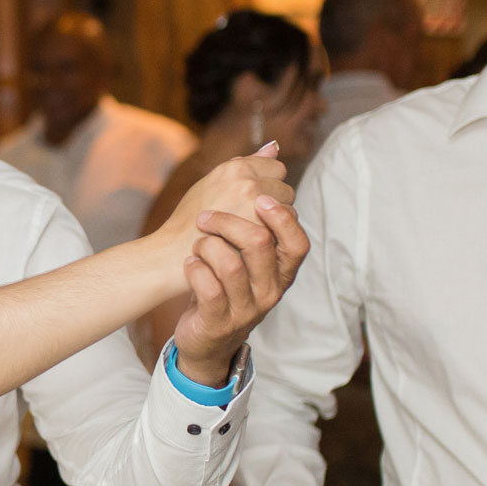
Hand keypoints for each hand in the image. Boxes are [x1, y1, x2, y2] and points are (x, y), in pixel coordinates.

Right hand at [155, 144, 295, 248]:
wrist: (172, 255)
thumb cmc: (189, 221)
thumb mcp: (211, 184)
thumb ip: (247, 164)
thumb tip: (275, 146)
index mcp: (235, 167)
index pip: (277, 169)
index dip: (266, 187)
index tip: (250, 203)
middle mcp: (247, 182)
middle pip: (286, 190)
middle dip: (273, 205)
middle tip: (248, 221)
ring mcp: (255, 207)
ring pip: (289, 211)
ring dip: (275, 224)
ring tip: (249, 234)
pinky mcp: (260, 231)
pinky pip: (284, 233)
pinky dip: (274, 241)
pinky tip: (253, 247)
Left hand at [168, 160, 308, 383]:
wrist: (205, 335)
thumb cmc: (225, 280)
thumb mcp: (247, 246)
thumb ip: (259, 201)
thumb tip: (273, 150)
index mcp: (281, 271)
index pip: (298, 242)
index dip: (281, 218)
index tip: (259, 198)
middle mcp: (270, 292)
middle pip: (261, 246)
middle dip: (229, 223)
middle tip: (204, 217)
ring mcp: (246, 309)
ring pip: (231, 265)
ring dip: (206, 246)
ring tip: (195, 243)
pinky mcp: (218, 322)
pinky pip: (209, 289)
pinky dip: (194, 269)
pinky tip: (188, 264)